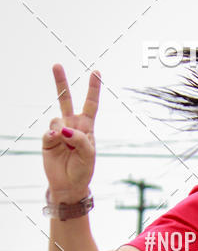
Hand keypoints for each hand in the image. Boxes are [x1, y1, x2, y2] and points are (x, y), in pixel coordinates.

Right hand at [42, 64, 100, 200]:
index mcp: (87, 127)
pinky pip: (49, 131)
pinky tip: (56, 141)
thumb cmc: (83, 170)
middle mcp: (72, 125)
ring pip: (57, 118)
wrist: (68, 185)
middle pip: (66, 100)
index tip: (96, 72)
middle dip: (61, 82)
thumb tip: (63, 128)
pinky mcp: (48, 139)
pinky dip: (52, 136)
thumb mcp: (88, 155)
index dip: (93, 89)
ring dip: (62, 131)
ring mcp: (59, 131)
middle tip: (56, 65)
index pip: (91, 105)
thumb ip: (79, 139)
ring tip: (66, 145)